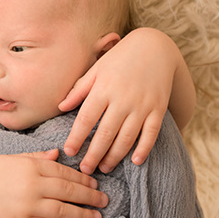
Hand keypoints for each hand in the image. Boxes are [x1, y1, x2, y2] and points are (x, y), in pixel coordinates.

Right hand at [0, 149, 107, 217]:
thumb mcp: (11, 158)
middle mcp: (32, 184)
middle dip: (89, 196)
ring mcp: (27, 205)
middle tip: (104, 200)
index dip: (83, 178)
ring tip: (96, 217)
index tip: (94, 183)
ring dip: (84, 214)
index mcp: (30, 165)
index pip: (64, 171)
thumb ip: (36, 156)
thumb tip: (58, 153)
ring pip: (63, 210)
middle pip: (69, 190)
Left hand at [59, 28, 188, 173]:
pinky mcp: (158, 109)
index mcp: (103, 88)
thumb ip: (79, 89)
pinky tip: (135, 161)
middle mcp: (122, 99)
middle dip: (93, 155)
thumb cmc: (119, 58)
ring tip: (104, 167)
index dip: (76, 137)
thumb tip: (60, 106)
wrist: (154, 47)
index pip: (85, 119)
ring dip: (115, 156)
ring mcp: (142, 105)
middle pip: (105, 134)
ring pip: (126, 138)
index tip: (69, 152)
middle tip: (85, 170)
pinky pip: (151, 134)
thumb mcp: (96, 69)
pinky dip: (144, 149)